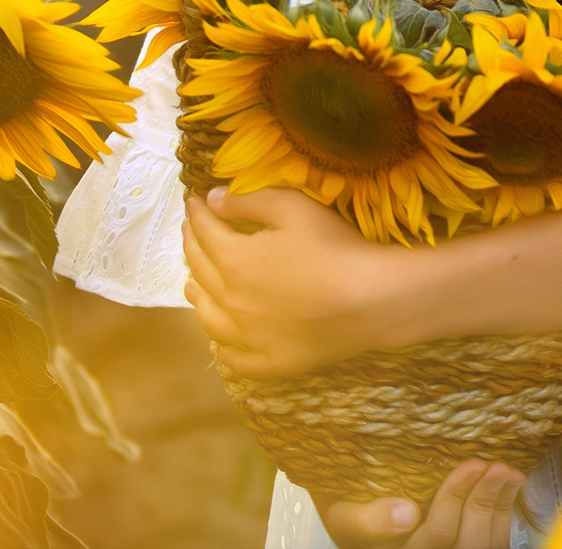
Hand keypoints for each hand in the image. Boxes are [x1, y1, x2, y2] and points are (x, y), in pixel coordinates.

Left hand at [183, 185, 409, 378]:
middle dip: (192, 245)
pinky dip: (225, 350)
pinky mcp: (271, 362)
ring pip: (209, 318)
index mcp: (234, 261)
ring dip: (197, 296)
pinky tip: (224, 345)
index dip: (198, 213)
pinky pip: (237, 359)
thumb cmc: (334, 247)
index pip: (205, 232)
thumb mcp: (294, 209)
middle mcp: (231, 302)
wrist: (370, 300)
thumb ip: (249, 201)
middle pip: (201, 271)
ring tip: (192, 285)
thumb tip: (213, 199)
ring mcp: (249, 337)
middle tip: (191, 230)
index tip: (195, 201)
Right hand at [317, 462, 526, 548]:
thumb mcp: (344, 515)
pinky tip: (509, 486)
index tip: (472, 464)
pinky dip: (503, 515)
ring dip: (500, 507)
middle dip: (485, 504)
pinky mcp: (464, 548)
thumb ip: (365, 519)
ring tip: (509, 473)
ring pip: (485, 546)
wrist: (361, 523)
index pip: (435, 537)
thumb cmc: (352, 511)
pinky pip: (493, 544)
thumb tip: (405, 513)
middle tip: (497, 466)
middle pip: (467, 544)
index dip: (455, 501)